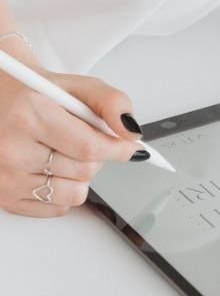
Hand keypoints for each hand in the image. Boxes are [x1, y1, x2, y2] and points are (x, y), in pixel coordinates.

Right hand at [0, 68, 146, 217]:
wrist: (2, 103)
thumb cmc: (37, 96)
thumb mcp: (77, 87)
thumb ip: (111, 102)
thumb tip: (131, 131)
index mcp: (29, 115)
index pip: (89, 147)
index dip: (118, 149)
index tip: (130, 147)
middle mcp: (12, 149)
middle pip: (85, 171)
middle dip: (96, 156)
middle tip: (80, 137)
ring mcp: (6, 177)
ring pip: (75, 194)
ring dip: (81, 175)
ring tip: (63, 152)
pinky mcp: (6, 199)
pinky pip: (58, 208)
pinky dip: (63, 190)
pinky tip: (49, 167)